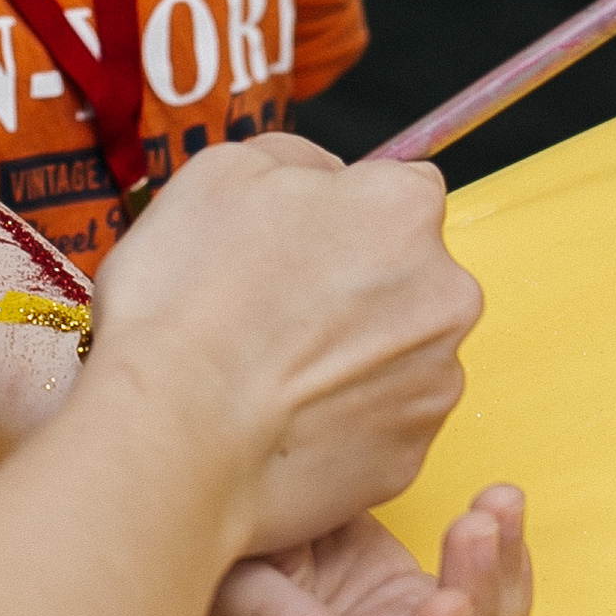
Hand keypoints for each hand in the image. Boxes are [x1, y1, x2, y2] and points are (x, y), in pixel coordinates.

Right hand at [84, 135, 479, 553]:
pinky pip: (381, 422)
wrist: (172, 432)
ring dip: (353, 355)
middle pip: (412, 277)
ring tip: (268, 370)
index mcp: (404, 211)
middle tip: (276, 307)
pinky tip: (281, 417)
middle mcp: (444, 296)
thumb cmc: (189, 299)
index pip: (407, 191)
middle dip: (358, 286)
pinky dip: (342, 418)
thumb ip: (297, 159)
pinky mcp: (409, 457)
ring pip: (399, 353)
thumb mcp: (222, 171)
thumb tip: (326, 176)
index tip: (303, 240)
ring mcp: (434, 383)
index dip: (349, 213)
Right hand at [189, 489, 531, 615]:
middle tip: (474, 528)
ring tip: (497, 506)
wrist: (217, 499)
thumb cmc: (201, 547)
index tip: (446, 600)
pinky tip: (501, 508)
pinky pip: (480, 610)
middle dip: (470, 605)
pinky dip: (503, 562)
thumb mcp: (225, 577)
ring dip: (495, 578)